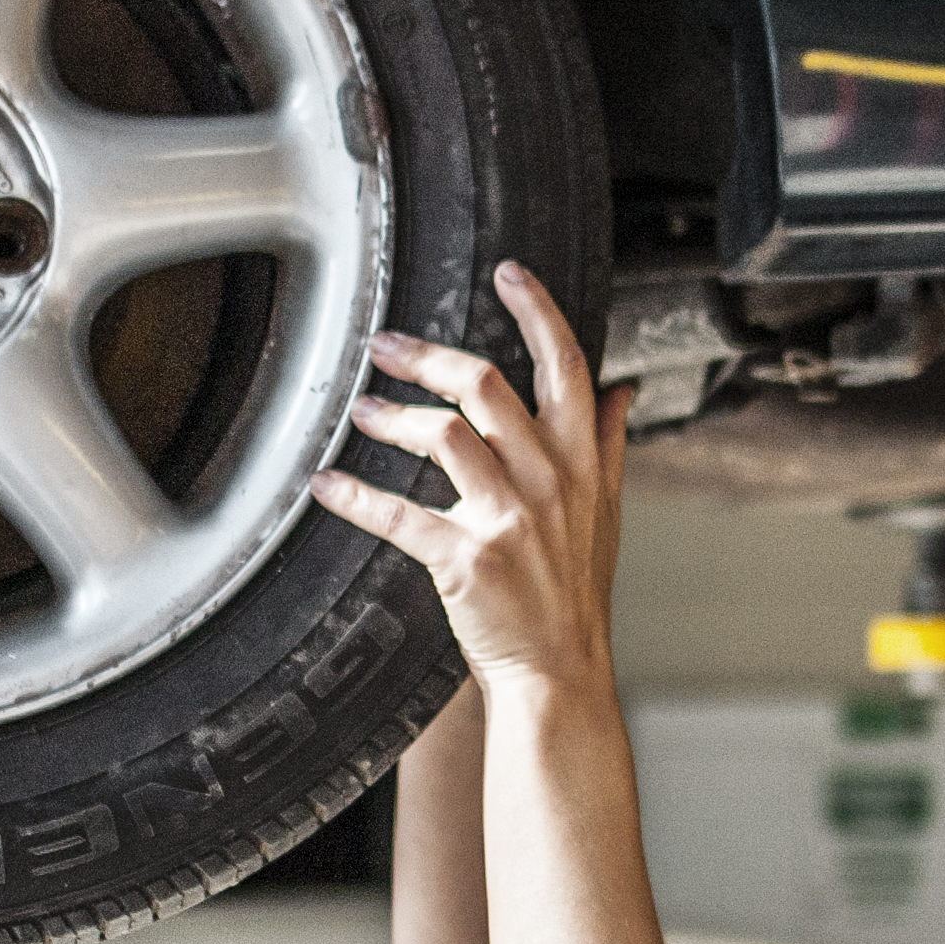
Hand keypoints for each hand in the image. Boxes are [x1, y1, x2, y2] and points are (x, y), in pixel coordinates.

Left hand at [312, 261, 631, 691]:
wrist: (560, 670)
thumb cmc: (575, 593)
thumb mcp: (605, 513)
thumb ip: (605, 446)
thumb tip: (619, 391)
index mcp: (580, 463)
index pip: (567, 368)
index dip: (538, 312)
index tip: (509, 273)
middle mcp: (548, 482)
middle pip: (486, 386)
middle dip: (427, 357)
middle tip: (386, 345)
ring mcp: (508, 521)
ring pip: (443, 436)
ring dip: (391, 415)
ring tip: (359, 409)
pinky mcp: (467, 561)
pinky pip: (399, 515)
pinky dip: (354, 496)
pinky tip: (325, 485)